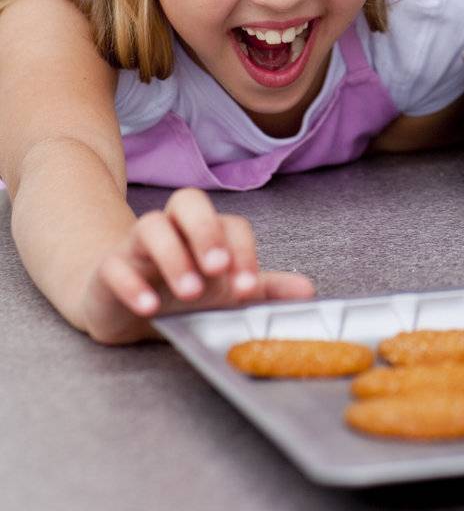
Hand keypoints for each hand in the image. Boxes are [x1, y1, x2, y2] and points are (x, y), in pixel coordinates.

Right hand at [79, 188, 314, 344]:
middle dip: (206, 231)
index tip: (248, 288)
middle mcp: (173, 230)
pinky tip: (148, 307)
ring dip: (172, 257)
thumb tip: (307, 291)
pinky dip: (132, 283)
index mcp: (205, 232)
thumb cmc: (180, 293)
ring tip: (189, 293)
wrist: (122, 308)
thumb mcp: (224, 294)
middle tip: (218, 269)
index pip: (230, 224)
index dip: (242, 251)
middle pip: (187, 202)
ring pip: (149, 226)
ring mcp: (137, 246)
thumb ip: (263, 289)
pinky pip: (115, 265)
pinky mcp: (109, 269)